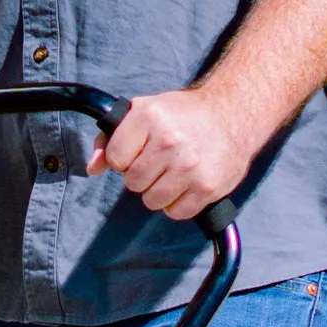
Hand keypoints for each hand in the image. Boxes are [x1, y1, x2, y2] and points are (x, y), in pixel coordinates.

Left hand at [87, 87, 252, 221]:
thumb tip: (92, 168)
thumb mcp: (143, 113)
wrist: (234, 114)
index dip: (125, 158)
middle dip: (142, 176)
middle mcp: (169, 141)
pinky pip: (176, 213)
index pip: (115, 159)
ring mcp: (189, 166)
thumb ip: (110, 139)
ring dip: (160, 192)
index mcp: (149, 117)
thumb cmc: (183, 115)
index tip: (140, 150)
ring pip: (151, 201)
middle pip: (132, 183)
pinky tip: (188, 184)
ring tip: (174, 172)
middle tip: (160, 162)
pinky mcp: (207, 187)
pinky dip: (179, 204)